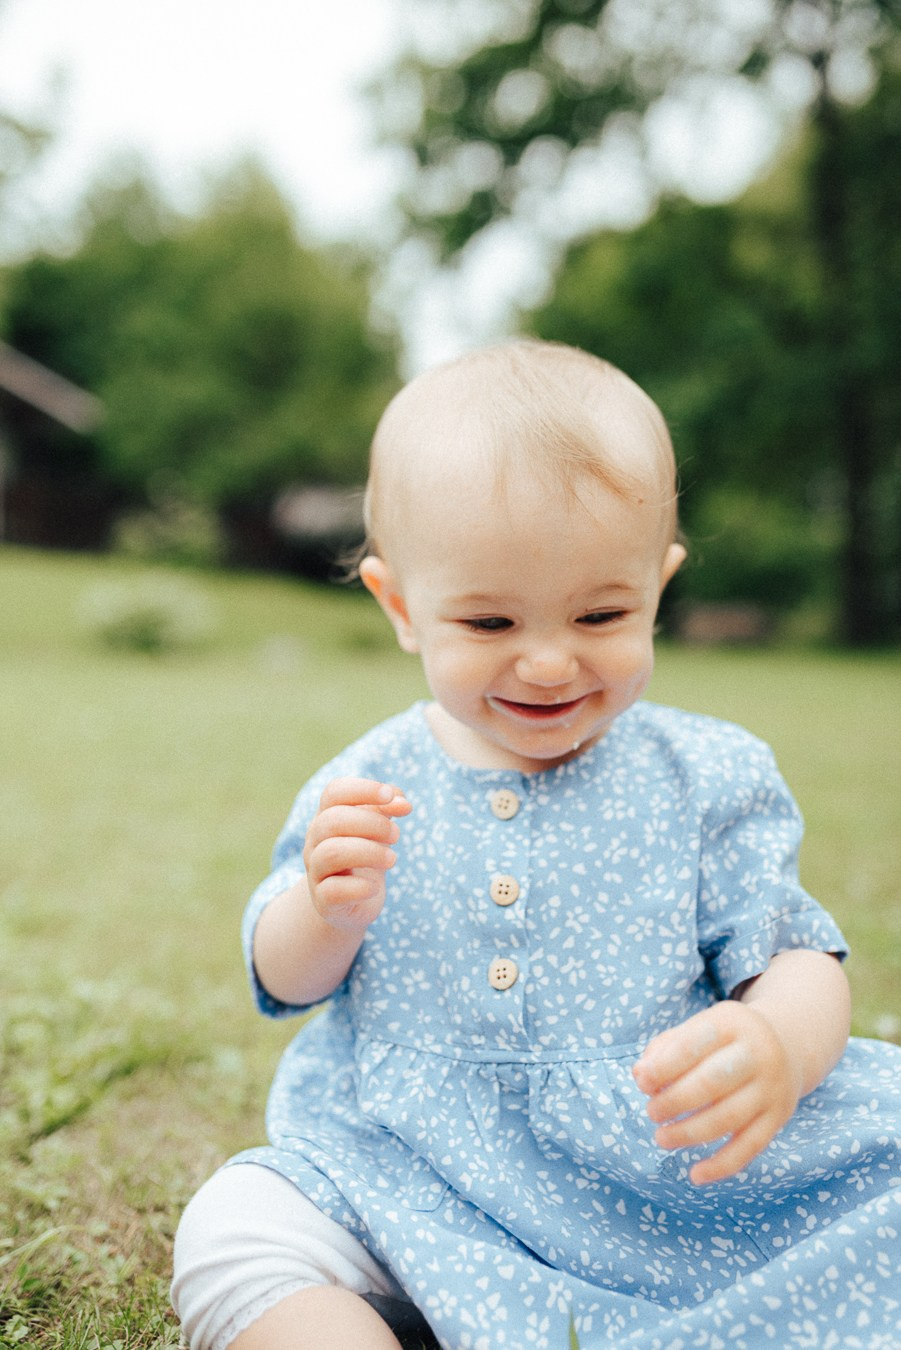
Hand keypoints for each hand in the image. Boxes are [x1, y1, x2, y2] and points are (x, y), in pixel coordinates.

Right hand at [303, 777, 410, 933]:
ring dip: (369, 852)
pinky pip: (333, 890)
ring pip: (331, 852)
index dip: (363, 789)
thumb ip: (388, 808)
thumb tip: (403, 802)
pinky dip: (360, 887)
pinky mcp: (323, 901)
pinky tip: (374, 887)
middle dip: (372, 824)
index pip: (334, 792)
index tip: (390, 796)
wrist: (351, 902)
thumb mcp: (376, 828)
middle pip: (332, 820)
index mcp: (327, 816)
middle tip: (396, 835)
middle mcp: (315, 841)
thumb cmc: (365, 856)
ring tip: (392, 858)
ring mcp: (316, 871)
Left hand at [632, 1001, 803, 1184]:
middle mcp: (758, 1053)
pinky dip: (722, 1165)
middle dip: (675, 1101)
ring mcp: (772, 1087)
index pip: (693, 1044)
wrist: (786, 1044)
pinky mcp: (779, 1117)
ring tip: (662, 1138)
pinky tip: (695, 1175)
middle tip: (652, 1112)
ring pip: (729, 1118)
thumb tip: (640, 1076)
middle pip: (712, 1082)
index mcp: (731, 1023)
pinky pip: (751, 1147)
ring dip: (690, 1133)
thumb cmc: (723, 1040)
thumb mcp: (698, 1029)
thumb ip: (665, 1048)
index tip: (642, 1083)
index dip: (663, 1067)